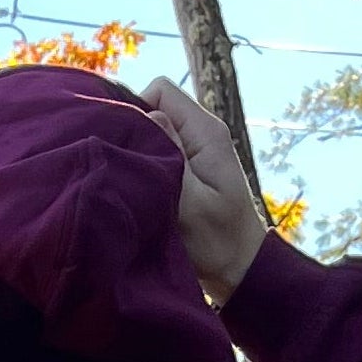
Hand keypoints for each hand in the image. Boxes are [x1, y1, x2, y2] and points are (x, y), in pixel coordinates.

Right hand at [138, 76, 266, 306]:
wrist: (239, 270)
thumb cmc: (216, 243)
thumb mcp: (191, 203)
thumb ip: (170, 156)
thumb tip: (147, 116)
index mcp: (205, 132)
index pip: (160, 90)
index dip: (135, 110)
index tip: (124, 147)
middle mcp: (201, 133)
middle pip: (153, 107)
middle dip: (132, 131)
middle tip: (122, 168)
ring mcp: (194, 151)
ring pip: (153, 130)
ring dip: (137, 152)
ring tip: (132, 182)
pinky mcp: (187, 169)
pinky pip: (157, 152)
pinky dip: (144, 166)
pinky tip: (140, 189)